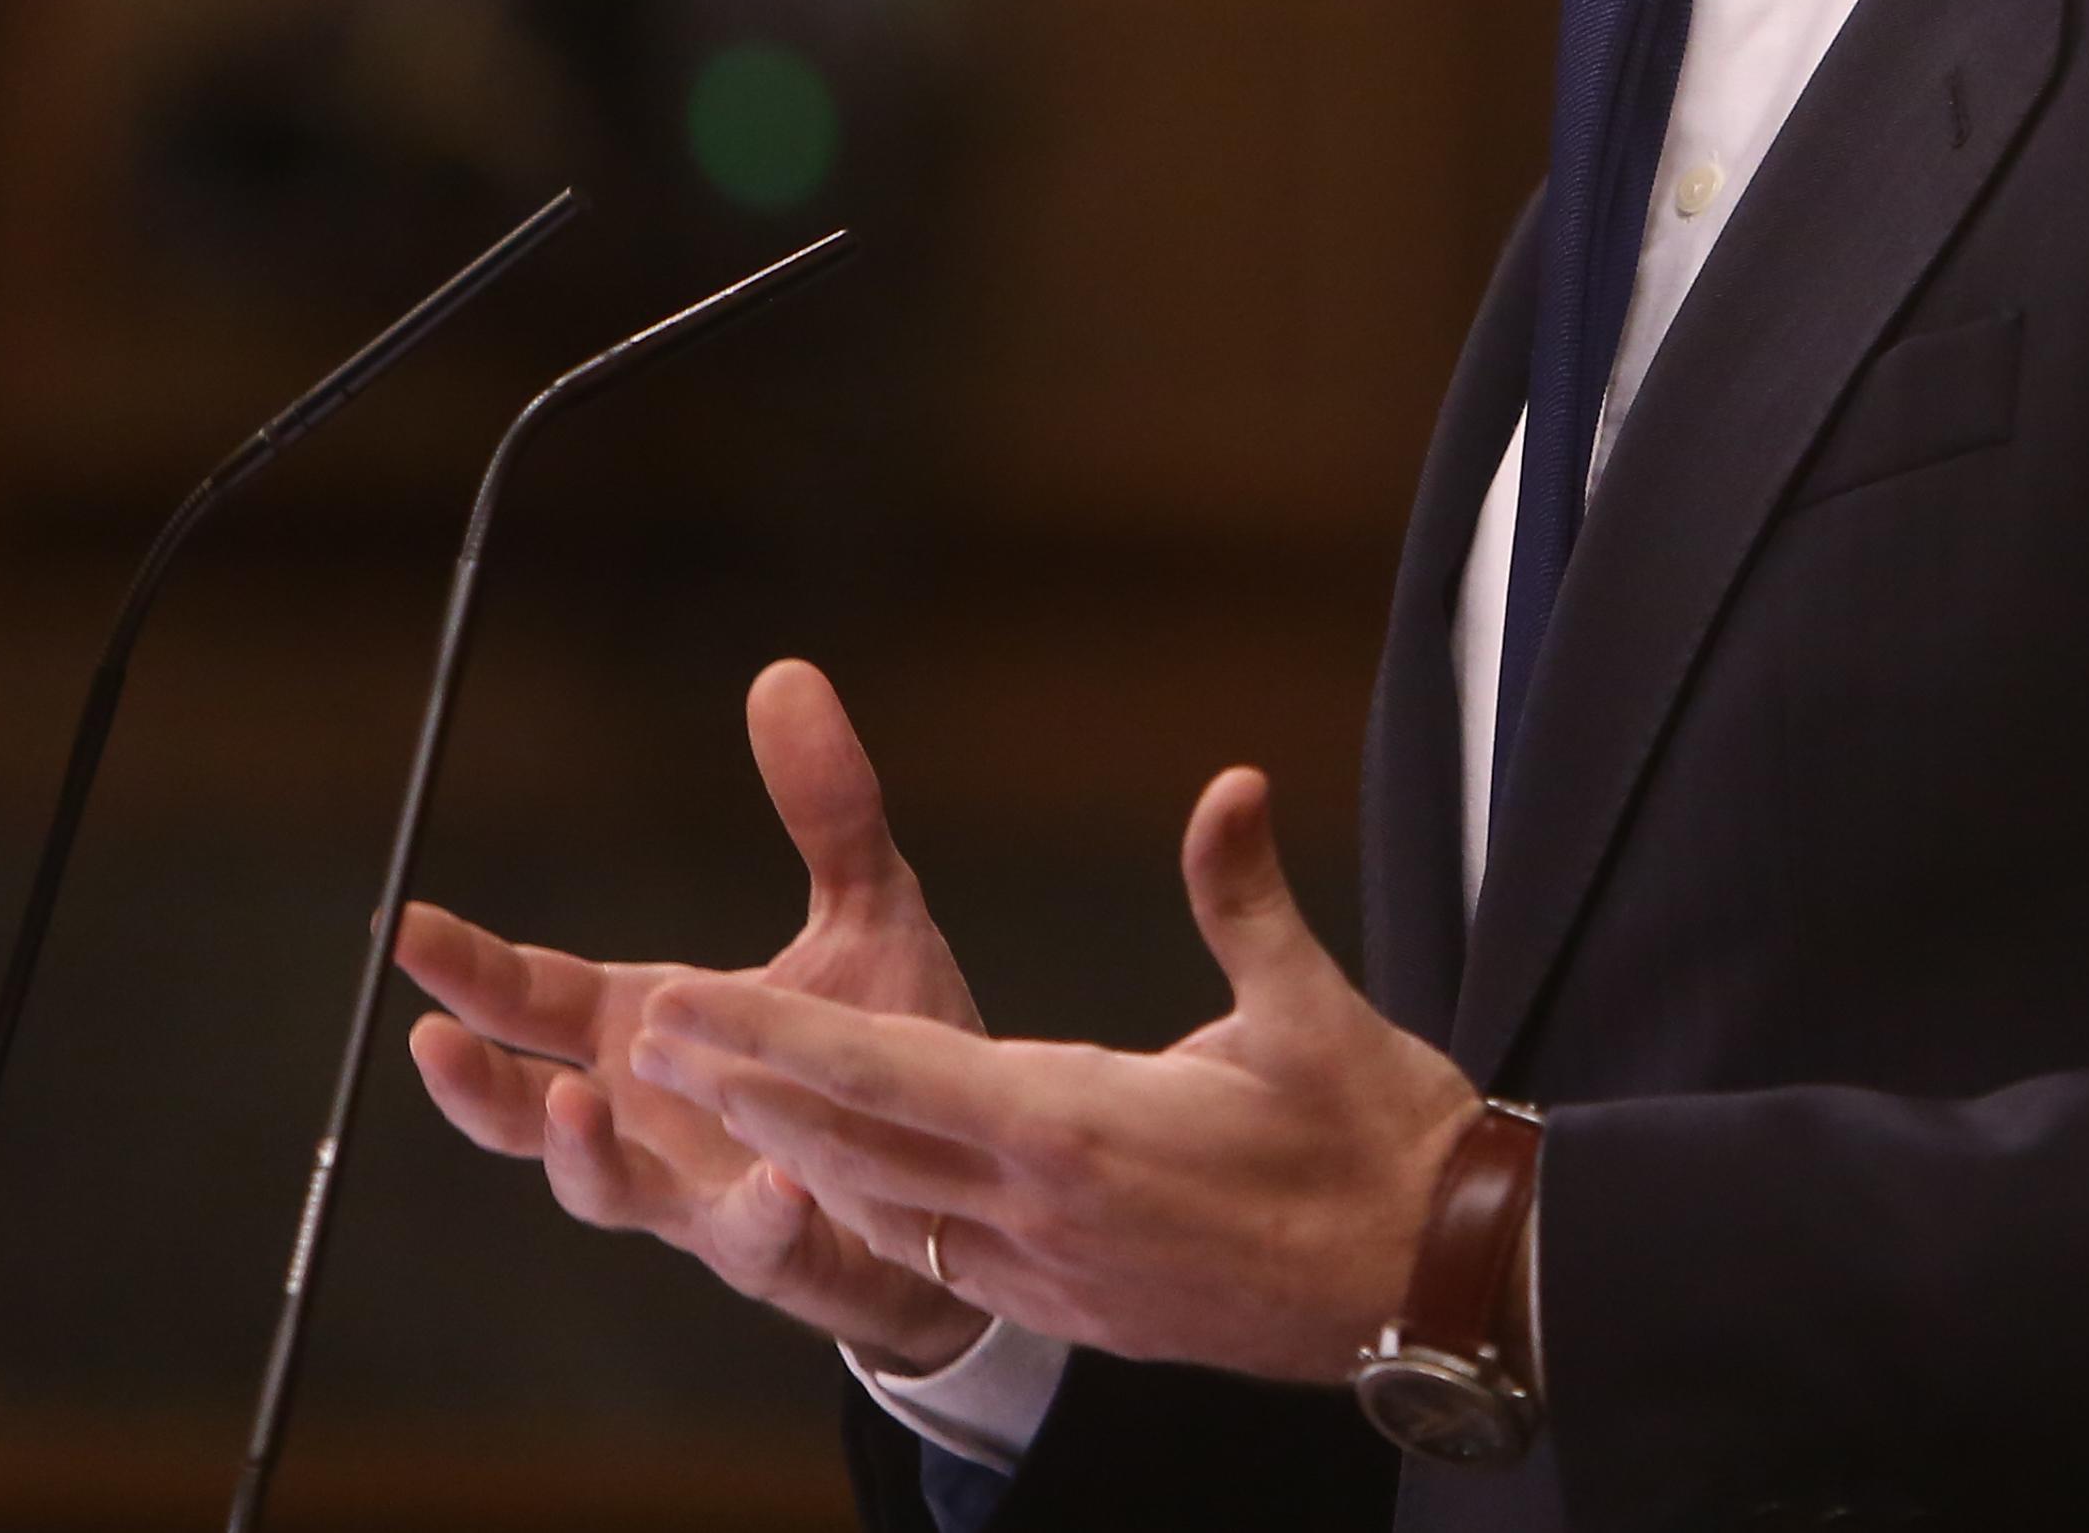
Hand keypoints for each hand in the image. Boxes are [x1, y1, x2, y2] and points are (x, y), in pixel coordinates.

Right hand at [398, 657, 990, 1370]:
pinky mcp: (788, 1252)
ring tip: (579, 1100)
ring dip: (582, 1155)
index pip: (531, 997)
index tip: (401, 921)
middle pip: (526, 1109)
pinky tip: (777, 1182)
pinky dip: (758, 1217)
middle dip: (474, 1079)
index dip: (465, 966)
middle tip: (430, 1039)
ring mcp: (702, 1194)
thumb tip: (785, 672)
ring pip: (608, 1193)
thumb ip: (826, 807)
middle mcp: (651, 1119)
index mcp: (650, 1033)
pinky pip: (759, 1245)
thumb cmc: (890, 1047)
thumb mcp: (869, 909)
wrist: (974, 1175)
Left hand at [628, 765, 1478, 1384]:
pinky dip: (877, 1202)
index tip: (683, 1008)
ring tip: (719, 1097)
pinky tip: (847, 1175)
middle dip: (748, 1090)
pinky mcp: (1078, 1303)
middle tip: (653, 1043)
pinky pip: (945, 1250)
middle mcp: (1041, 1207)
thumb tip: (1227, 786)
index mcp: (1080, 1125)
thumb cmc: (1380, 1144)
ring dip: (797, 1148)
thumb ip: (1244, 895)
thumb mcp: (1314, 1010)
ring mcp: (1053, 1268)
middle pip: (855, 1143)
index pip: (890, 1070)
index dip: (776, 1037)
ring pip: (889, 1203)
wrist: (1435, 1291)